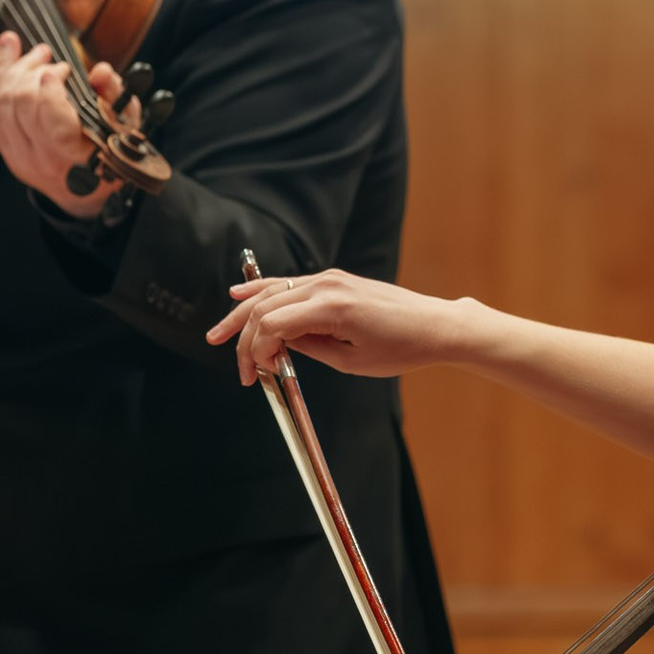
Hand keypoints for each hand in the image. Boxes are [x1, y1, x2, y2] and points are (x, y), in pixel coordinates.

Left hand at [0, 31, 130, 216]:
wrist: (87, 193)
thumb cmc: (111, 154)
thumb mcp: (126, 126)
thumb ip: (115, 95)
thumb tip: (100, 71)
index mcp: (76, 157)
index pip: (53, 121)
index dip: (51, 88)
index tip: (62, 69)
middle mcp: (43, 159)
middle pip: (21, 104)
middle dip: (32, 71)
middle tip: (50, 56)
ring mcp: (20, 157)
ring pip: (2, 102)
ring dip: (15, 68)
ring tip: (36, 52)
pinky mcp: (7, 150)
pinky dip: (0, 75)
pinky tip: (8, 48)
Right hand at [205, 270, 464, 385]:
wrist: (434, 325)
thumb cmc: (401, 347)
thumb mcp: (352, 360)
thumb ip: (309, 348)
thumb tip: (278, 345)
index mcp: (330, 308)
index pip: (272, 324)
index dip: (255, 351)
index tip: (257, 375)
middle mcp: (326, 285)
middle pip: (265, 307)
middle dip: (244, 337)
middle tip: (236, 366)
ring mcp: (329, 278)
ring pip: (272, 292)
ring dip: (244, 312)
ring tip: (219, 332)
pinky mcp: (334, 279)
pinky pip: (289, 283)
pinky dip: (263, 291)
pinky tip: (239, 295)